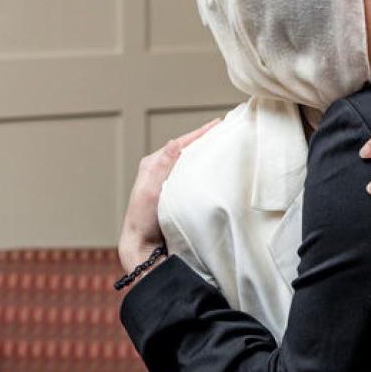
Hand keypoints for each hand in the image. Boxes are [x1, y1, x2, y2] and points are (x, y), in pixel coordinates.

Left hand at [118, 119, 219, 271]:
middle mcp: (160, 169)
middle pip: (187, 149)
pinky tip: (216, 169)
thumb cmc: (143, 221)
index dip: (200, 133)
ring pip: (191, 161)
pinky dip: (204, 168)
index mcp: (152, 163)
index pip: (181, 143)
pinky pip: (193, 174)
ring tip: (225, 146)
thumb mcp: (151, 190)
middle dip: (206, 140)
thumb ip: (163, 166)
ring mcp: (169, 181)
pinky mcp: (176, 193)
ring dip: (206, 153)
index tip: (219, 124)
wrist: (143, 247)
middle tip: (227, 131)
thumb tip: (176, 142)